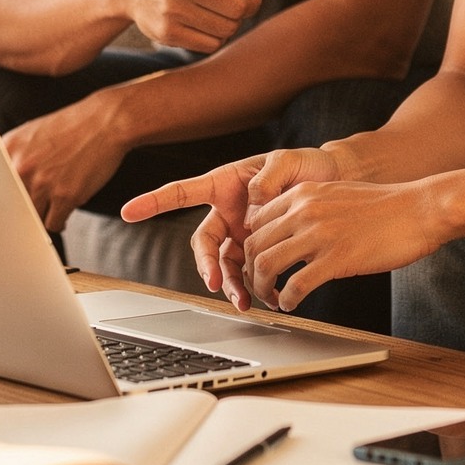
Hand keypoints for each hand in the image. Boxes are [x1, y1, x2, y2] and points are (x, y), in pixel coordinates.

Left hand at [2, 94, 128, 231]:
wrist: (106, 121)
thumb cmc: (73, 127)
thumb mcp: (33, 133)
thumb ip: (14, 156)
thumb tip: (1, 188)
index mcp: (9, 147)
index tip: (0, 210)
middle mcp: (21, 166)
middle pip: (11, 206)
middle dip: (22, 211)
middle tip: (32, 211)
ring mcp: (42, 182)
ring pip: (32, 218)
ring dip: (42, 216)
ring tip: (52, 208)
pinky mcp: (65, 196)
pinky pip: (53, 225)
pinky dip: (59, 222)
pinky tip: (64, 213)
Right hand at [121, 0, 270, 54]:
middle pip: (234, 7)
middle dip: (249, 7)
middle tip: (245, 2)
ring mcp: (169, 11)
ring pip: (227, 29)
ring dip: (233, 23)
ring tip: (221, 11)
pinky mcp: (166, 34)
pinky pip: (211, 45)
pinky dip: (217, 37)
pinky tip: (207, 24)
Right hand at [121, 147, 341, 309]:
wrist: (336, 182)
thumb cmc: (306, 166)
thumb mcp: (288, 161)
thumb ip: (268, 178)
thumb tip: (252, 204)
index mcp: (225, 183)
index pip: (183, 192)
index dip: (155, 201)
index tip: (129, 212)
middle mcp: (228, 210)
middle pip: (204, 242)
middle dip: (206, 264)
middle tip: (216, 282)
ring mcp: (242, 232)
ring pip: (225, 264)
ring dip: (231, 285)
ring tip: (244, 302)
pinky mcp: (260, 249)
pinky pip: (249, 273)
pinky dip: (256, 288)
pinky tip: (269, 298)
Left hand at [242, 176, 447, 310]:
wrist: (419, 209)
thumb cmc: (385, 206)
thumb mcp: (337, 194)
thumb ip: (310, 208)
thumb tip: (292, 231)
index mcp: (303, 193)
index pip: (255, 222)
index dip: (250, 248)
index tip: (258, 264)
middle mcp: (304, 211)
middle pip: (253, 245)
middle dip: (251, 272)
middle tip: (262, 287)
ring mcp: (319, 234)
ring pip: (266, 265)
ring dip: (263, 289)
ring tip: (274, 299)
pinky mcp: (337, 259)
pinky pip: (295, 285)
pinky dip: (287, 300)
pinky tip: (292, 305)